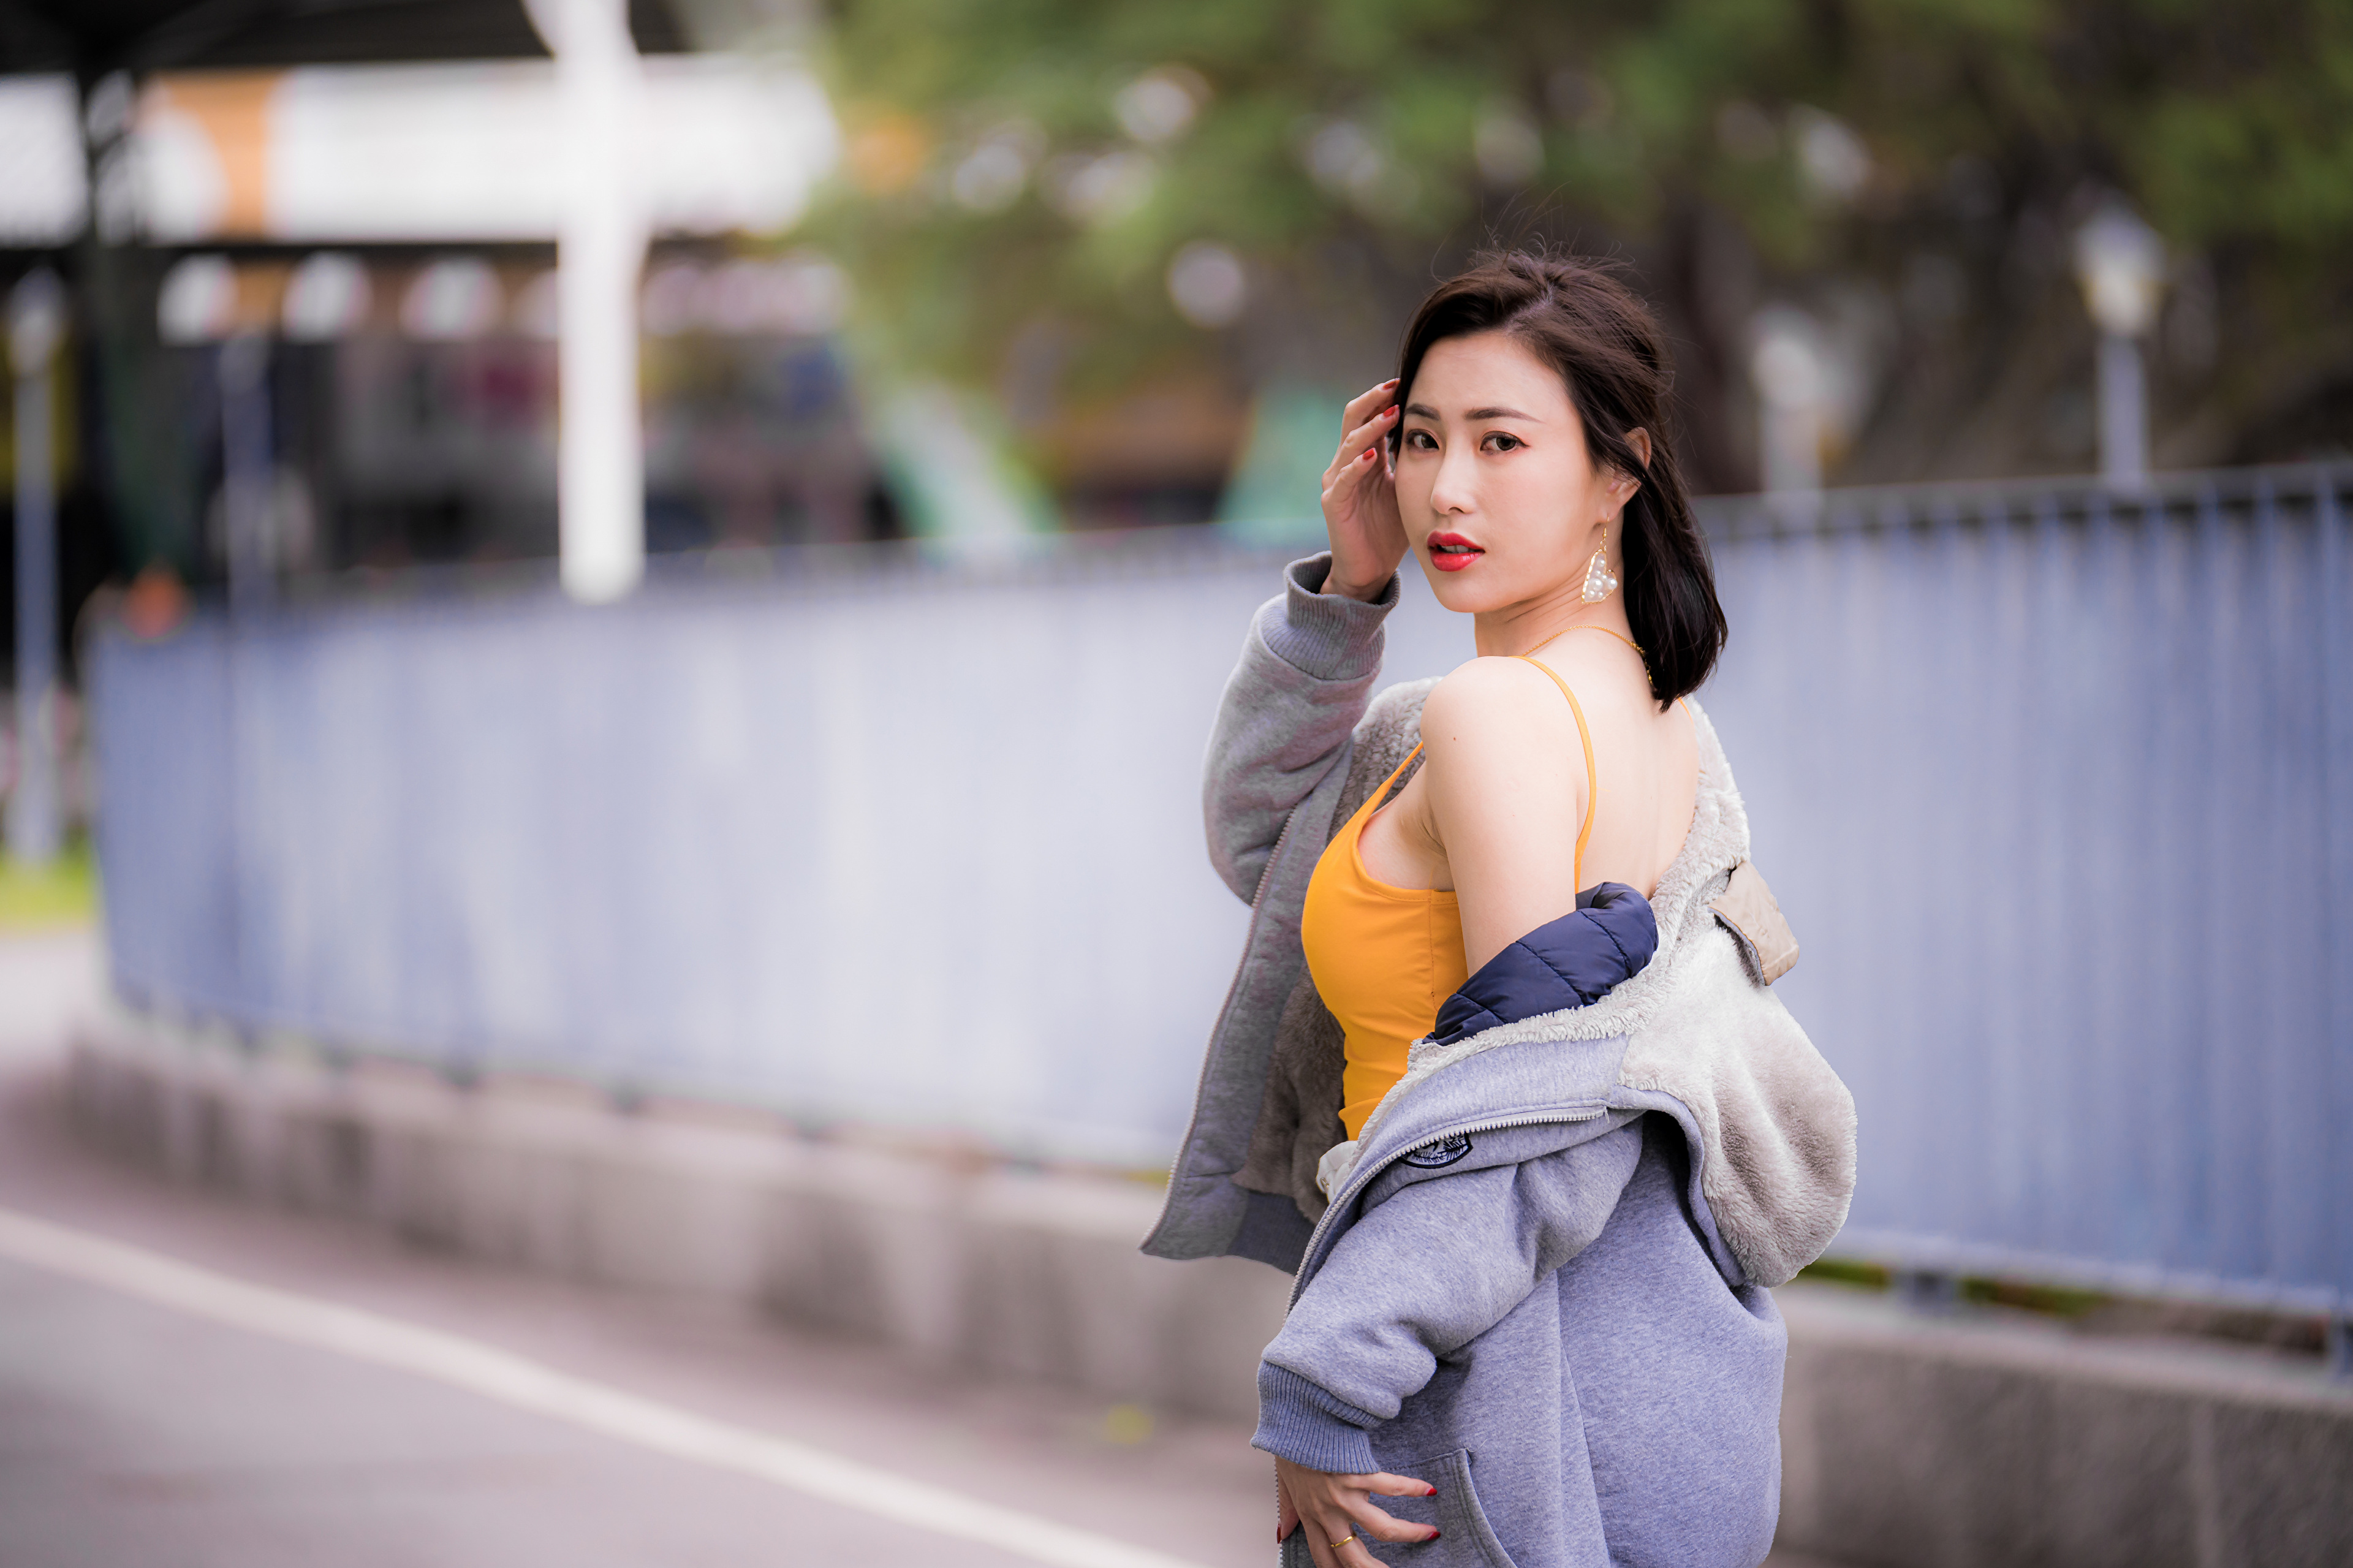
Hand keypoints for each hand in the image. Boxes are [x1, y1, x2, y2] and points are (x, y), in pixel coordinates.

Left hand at [1276, 1454, 1438, 1565]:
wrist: (1295, 1417)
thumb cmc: (1289, 1447)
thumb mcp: (1283, 1483)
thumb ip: (1288, 1510)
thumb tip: (1282, 1533)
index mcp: (1311, 1517)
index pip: (1324, 1558)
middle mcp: (1328, 1513)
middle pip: (1354, 1558)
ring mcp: (1344, 1495)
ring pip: (1383, 1530)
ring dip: (1410, 1534)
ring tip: (1429, 1533)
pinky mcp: (1358, 1474)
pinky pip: (1391, 1487)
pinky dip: (1412, 1488)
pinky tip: (1428, 1490)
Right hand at [1319, 381, 1408, 600]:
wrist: (1369, 569)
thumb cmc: (1389, 530)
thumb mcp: (1407, 489)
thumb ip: (1415, 463)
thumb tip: (1444, 436)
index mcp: (1366, 457)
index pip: (1370, 416)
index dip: (1384, 397)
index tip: (1407, 381)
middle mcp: (1346, 464)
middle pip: (1353, 418)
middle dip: (1373, 400)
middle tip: (1395, 385)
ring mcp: (1337, 482)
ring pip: (1349, 443)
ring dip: (1371, 427)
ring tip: (1391, 414)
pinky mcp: (1333, 504)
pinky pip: (1344, 478)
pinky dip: (1358, 464)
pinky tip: (1373, 454)